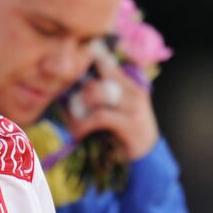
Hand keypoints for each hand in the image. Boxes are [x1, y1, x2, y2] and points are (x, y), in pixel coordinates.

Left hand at [63, 41, 159, 161]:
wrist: (146, 157)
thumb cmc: (123, 132)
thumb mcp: (113, 109)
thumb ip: (98, 94)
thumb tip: (68, 88)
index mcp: (129, 82)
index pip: (109, 60)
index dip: (91, 55)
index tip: (72, 59)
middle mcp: (133, 89)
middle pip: (100, 72)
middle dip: (79, 86)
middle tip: (66, 100)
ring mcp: (133, 105)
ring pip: (97, 92)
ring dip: (79, 106)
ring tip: (71, 119)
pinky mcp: (130, 123)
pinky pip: (100, 116)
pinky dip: (83, 124)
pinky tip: (77, 132)